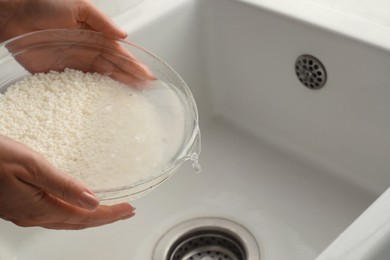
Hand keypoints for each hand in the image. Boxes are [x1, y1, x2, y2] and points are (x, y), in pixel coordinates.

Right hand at [0, 135, 135, 229]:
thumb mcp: (33, 167)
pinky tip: (77, 204)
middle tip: (126, 211)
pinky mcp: (20, 206)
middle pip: (79, 222)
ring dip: (91, 216)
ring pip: (67, 220)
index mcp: (40, 208)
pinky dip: (74, 212)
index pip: (86, 217)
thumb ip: (64, 185)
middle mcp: (34, 216)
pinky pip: (55, 214)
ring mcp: (25, 213)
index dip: (111, 214)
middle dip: (106, 217)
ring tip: (109, 210)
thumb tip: (93, 201)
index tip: (130, 209)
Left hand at [1, 0, 154, 86]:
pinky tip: (101, 103)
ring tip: (130, 99)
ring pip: (99, 80)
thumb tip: (123, 36)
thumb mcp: (79, 6)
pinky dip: (89, 96)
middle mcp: (86, 52)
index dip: (133, 65)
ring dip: (115, 89)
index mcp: (94, 36)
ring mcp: (73, 65)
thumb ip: (101, 21)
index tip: (147, 75)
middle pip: (112, 69)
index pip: (119, 54)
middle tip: (145, 91)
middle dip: (130, 80)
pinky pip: (76, 88)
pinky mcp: (57, 75)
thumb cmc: (43, 3)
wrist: (12, 14)